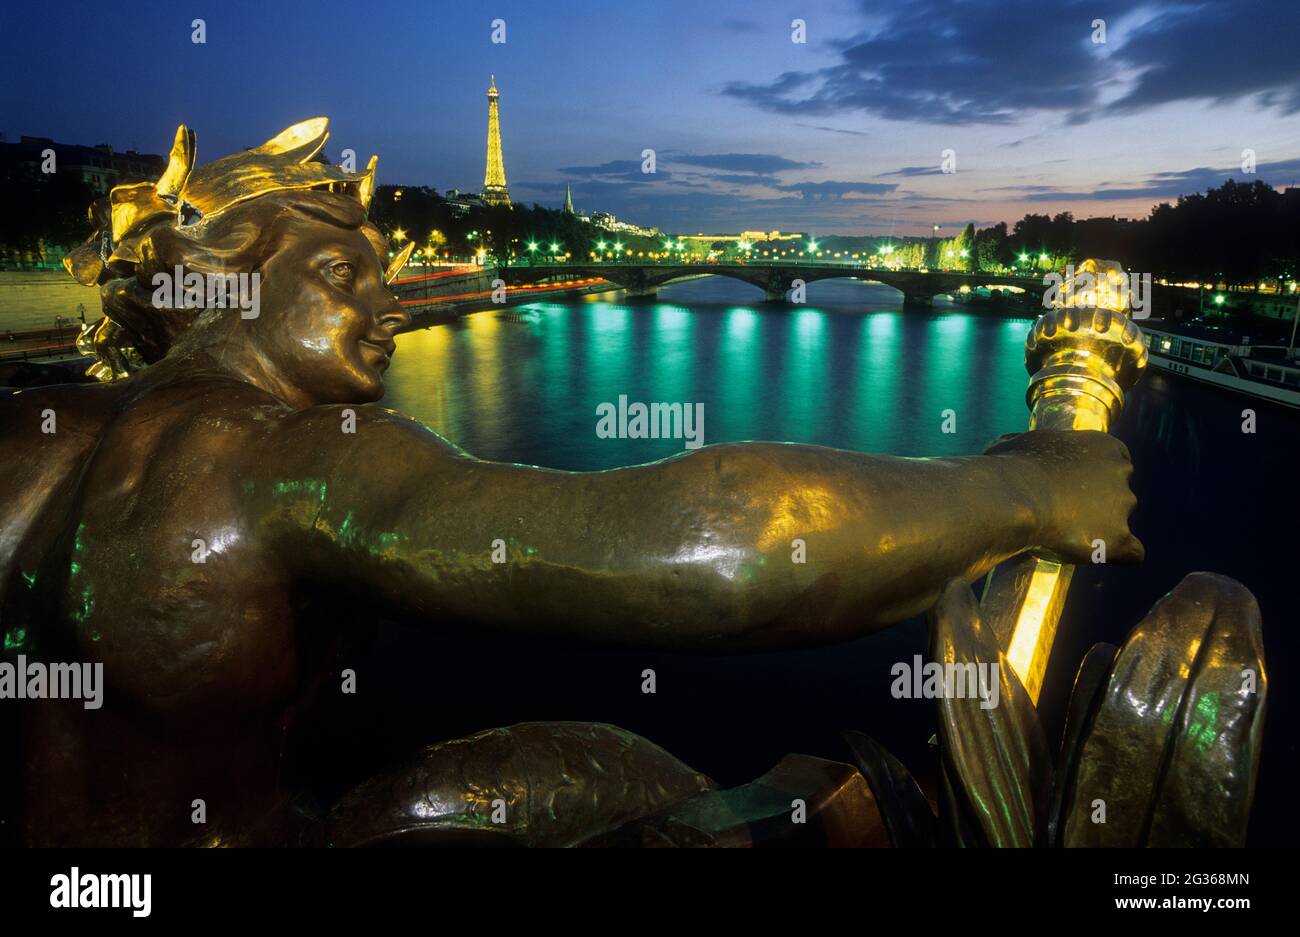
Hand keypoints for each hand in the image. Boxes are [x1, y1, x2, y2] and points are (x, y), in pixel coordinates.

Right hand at [985, 430, 1142, 564]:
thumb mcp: (1015, 444)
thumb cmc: (1010, 467)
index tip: (1070, 489)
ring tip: (1061, 535)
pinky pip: (1132, 553)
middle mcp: (1121, 472)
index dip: (1092, 478)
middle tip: (1062, 514)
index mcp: (1103, 446)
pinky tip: (1091, 554)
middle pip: (1118, 493)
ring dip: (1097, 528)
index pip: (1114, 462)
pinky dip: (1114, 554)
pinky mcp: (1119, 539)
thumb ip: (1026, 447)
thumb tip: (1005, 449)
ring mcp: (1123, 506)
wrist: (1011, 496)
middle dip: (1096, 504)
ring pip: (1118, 522)